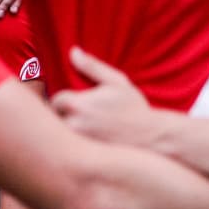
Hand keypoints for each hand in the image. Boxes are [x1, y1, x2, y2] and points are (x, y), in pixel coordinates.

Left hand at [52, 47, 167, 148]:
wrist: (153, 138)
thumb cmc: (134, 108)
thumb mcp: (116, 82)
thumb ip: (92, 67)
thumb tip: (73, 51)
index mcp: (77, 104)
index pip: (55, 100)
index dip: (64, 100)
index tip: (77, 101)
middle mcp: (74, 125)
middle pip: (54, 119)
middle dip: (64, 116)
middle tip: (80, 116)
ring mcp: (78, 143)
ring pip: (62, 134)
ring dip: (68, 130)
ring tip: (87, 128)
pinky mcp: (85, 157)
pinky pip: (72, 150)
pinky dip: (76, 146)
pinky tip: (90, 141)